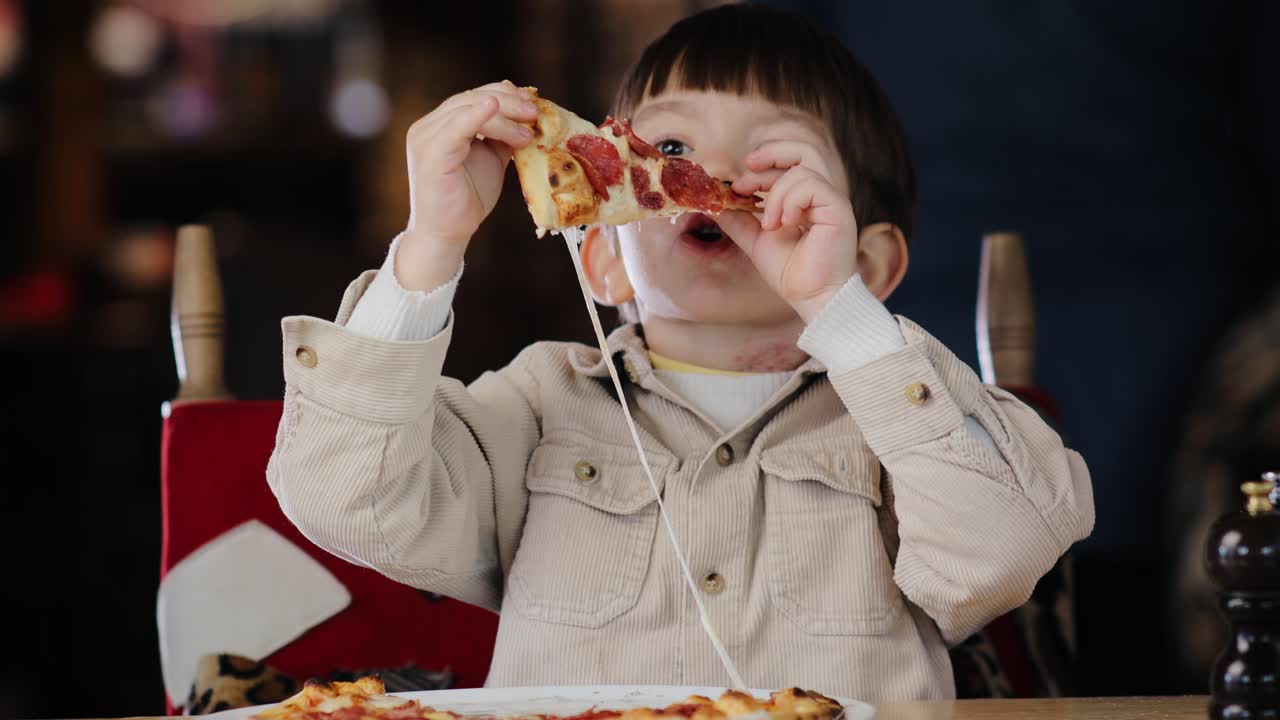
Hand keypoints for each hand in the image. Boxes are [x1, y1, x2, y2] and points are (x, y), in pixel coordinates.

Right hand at [398, 81, 536, 289]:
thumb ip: (501, 136)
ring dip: (503, 115)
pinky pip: (456, 127)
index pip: (473, 97)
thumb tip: (528, 117)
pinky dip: (477, 116)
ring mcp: (426, 138)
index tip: (532, 103)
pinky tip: (494, 109)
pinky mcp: (430, 153)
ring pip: (467, 109)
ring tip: (528, 130)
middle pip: (470, 98)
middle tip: (534, 113)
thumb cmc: (467, 198)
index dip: (504, 95)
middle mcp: (428, 126)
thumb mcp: (491, 158)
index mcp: (440, 125)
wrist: (448, 232)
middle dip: (507, 102)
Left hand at [717, 141, 858, 322]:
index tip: (738, 185)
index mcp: (805, 199)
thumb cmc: (791, 273)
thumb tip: (714, 203)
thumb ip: (739, 220)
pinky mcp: (838, 209)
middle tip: (748, 169)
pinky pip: (812, 185)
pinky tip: (783, 223)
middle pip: (804, 150)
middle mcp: (821, 196)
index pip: (788, 163)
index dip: (762, 165)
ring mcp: (832, 201)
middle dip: (772, 154)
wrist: (812, 298)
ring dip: (776, 192)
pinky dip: (791, 200)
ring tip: (769, 223)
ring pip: (802, 169)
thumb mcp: (756, 241)